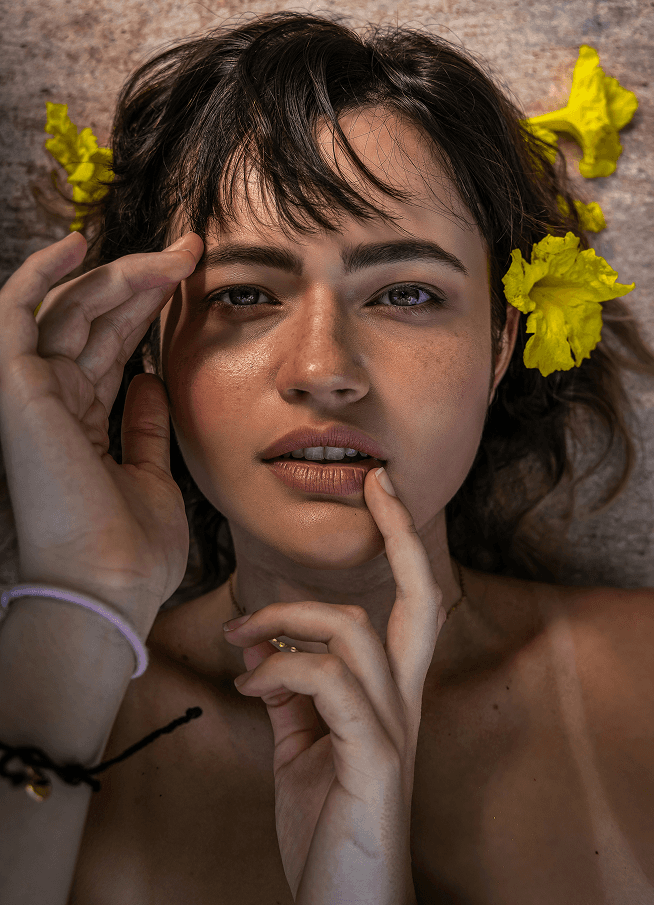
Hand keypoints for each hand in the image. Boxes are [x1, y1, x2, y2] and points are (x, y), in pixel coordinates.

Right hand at [0, 231, 202, 636]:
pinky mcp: (17, 388)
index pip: (112, 347)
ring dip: (120, 274)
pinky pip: (18, 314)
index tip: (192, 281)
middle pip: (96, 320)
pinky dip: (41, 274)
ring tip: (173, 255)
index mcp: (79, 422)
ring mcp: (31, 393)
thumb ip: (143, 427)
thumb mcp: (150, 475)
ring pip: (70, 309)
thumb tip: (150, 383)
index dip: (148, 309)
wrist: (109, 588)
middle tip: (193, 251)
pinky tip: (78, 243)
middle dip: (143, 281)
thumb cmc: (130, 549)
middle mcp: (52, 401)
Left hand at [222, 467, 445, 904]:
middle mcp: (404, 703)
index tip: (384, 490)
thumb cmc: (328, 825)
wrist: (345, 904)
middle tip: (375, 485)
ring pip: (355, 633)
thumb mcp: (304, 749)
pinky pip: (330, 683)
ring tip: (241, 641)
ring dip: (287, 622)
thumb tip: (267, 656)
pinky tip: (252, 685)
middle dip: (400, 536)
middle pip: (419, 602)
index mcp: (391, 696)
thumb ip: (293, 698)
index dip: (404, 544)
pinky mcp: (373, 759)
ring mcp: (393, 729)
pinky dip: (282, 668)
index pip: (411, 605)